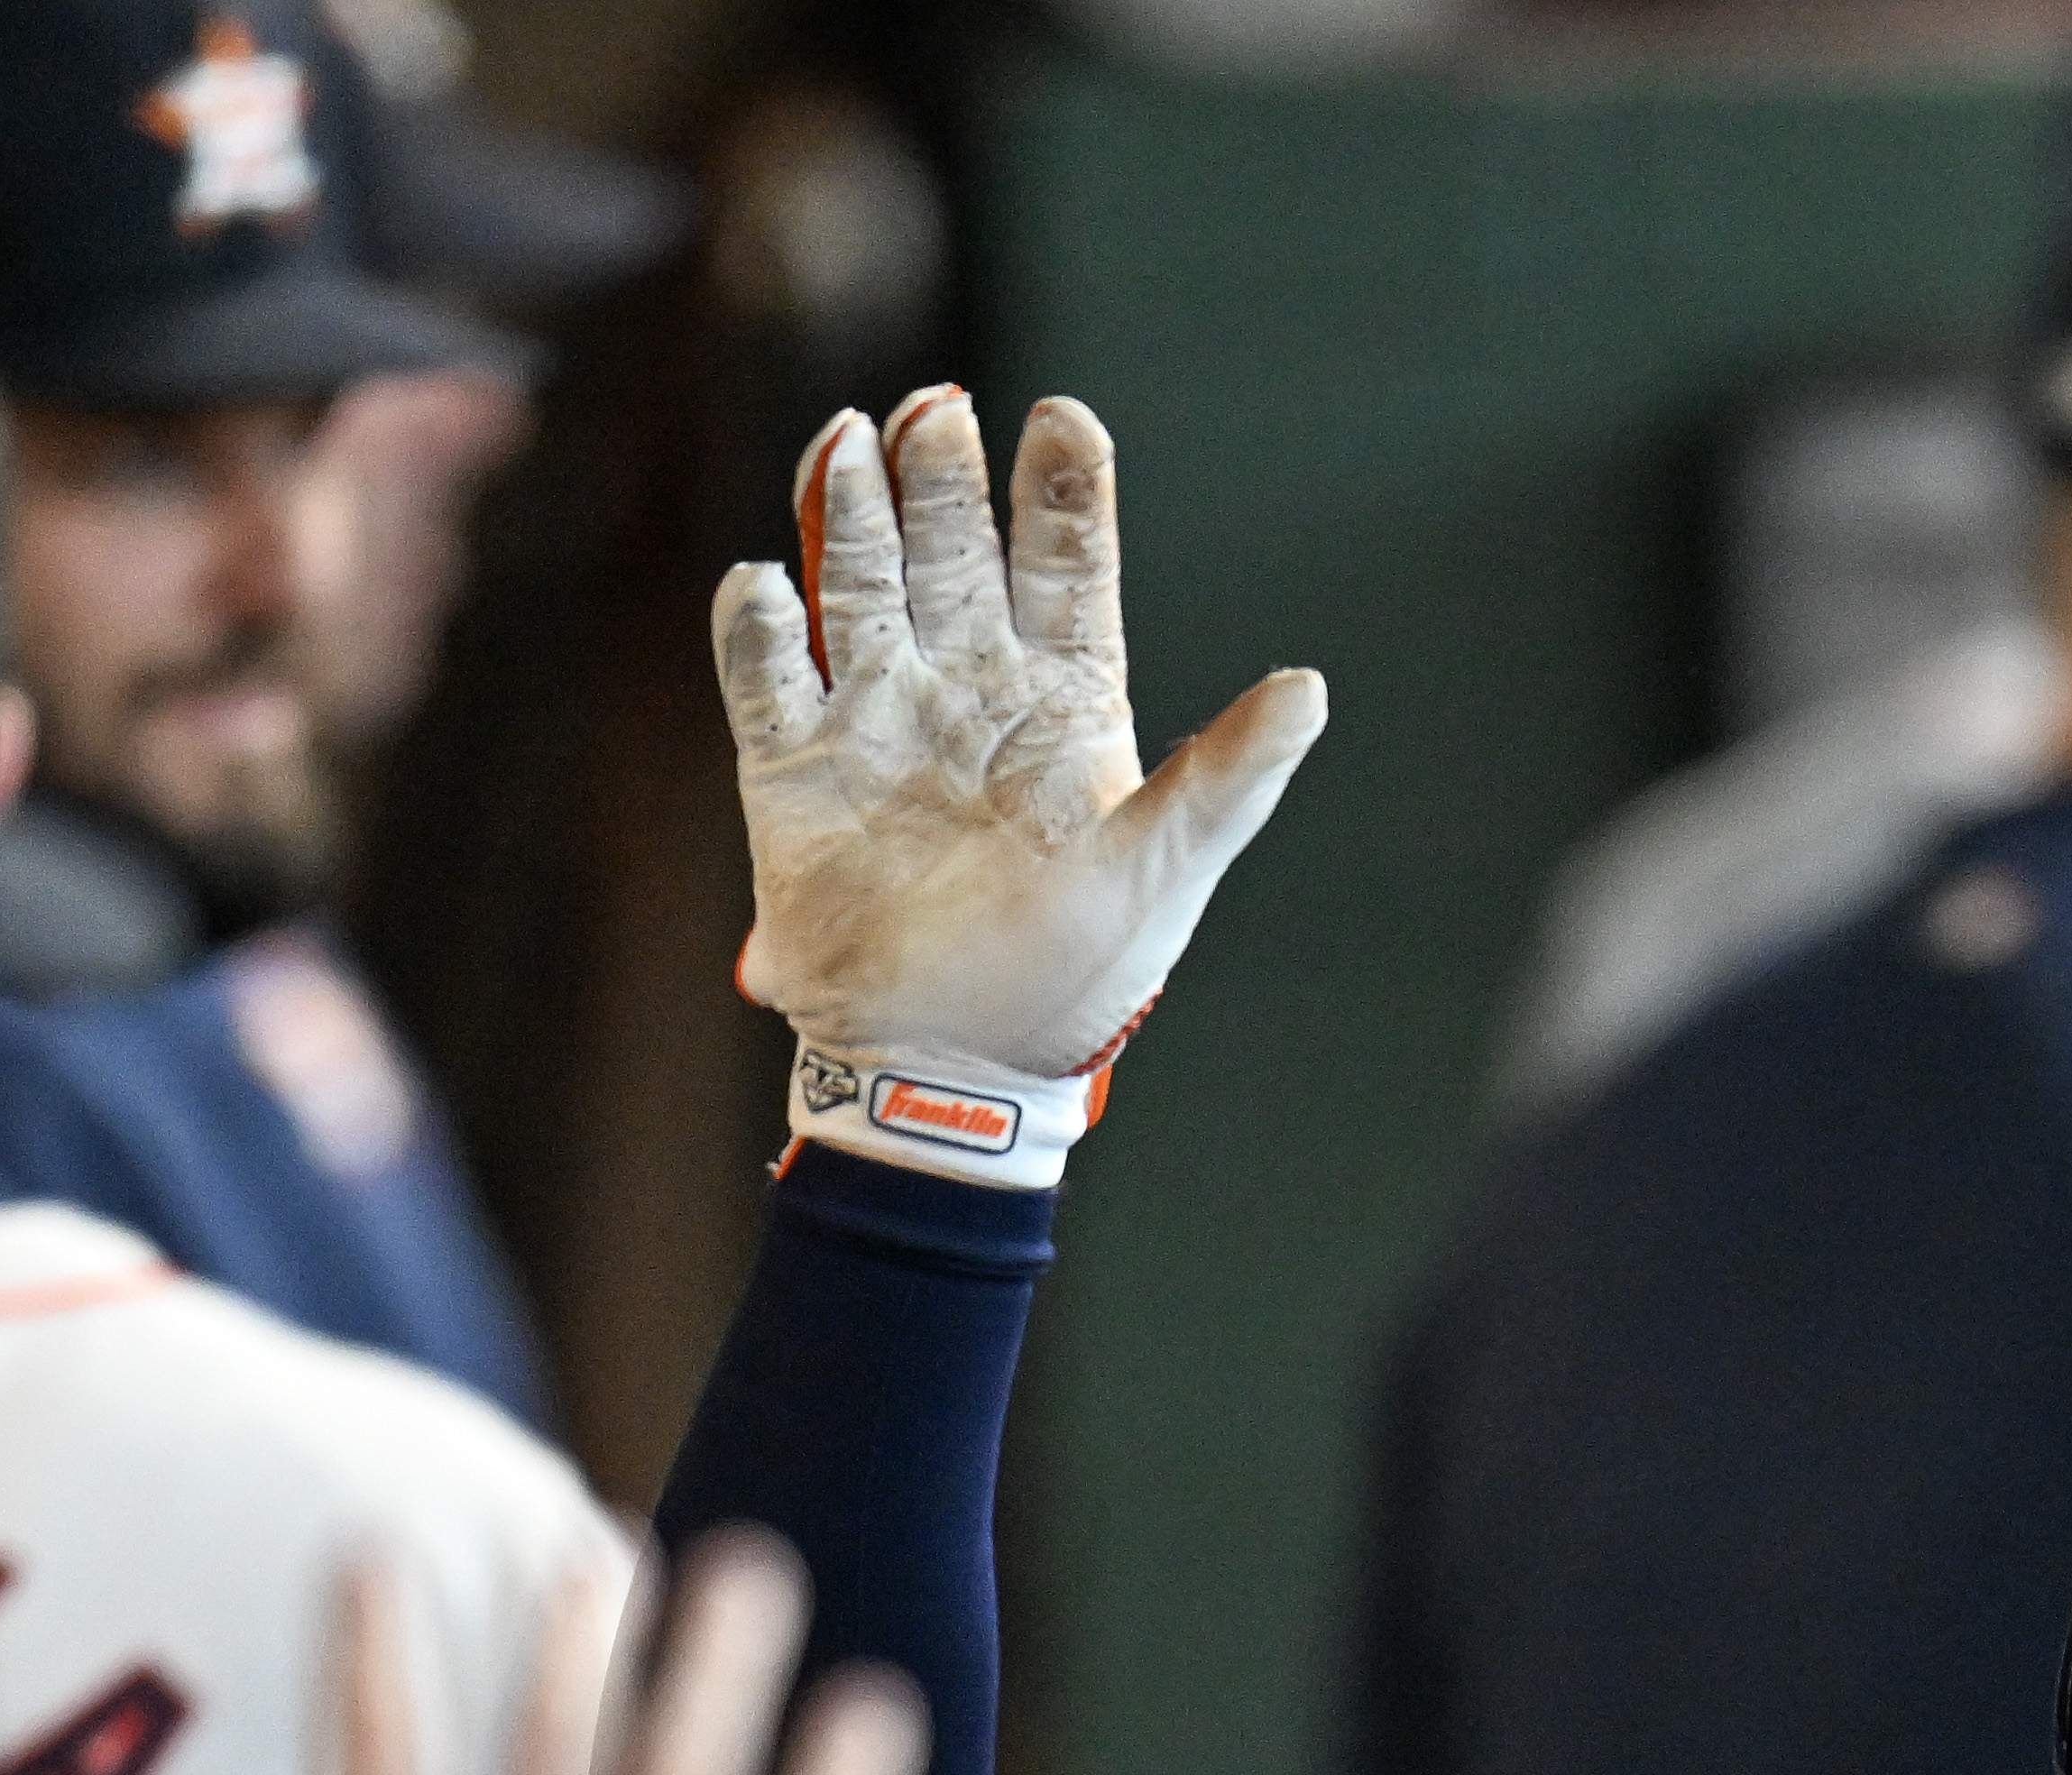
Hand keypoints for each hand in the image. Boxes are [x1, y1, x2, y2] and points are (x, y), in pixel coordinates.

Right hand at [714, 388, 1326, 1184]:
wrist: (950, 1068)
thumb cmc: (1071, 980)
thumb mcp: (1165, 873)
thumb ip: (1229, 776)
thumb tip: (1310, 689)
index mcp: (1063, 706)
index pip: (1067, 570)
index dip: (1063, 494)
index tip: (1062, 418)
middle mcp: (968, 692)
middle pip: (951, 552)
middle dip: (942, 478)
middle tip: (936, 409)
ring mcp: (876, 723)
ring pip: (858, 585)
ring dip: (854, 514)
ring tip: (851, 439)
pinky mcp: (793, 773)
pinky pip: (766, 676)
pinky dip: (761, 627)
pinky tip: (767, 584)